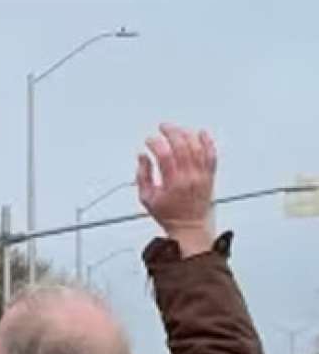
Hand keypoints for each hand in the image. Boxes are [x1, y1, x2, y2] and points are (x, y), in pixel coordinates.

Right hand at [137, 124, 215, 258]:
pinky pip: (211, 154)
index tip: (149, 141)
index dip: (155, 143)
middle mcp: (189, 177)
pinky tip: (201, 133)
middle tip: (163, 127)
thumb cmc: (169, 215)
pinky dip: (208, 141)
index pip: (164, 155)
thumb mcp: (147, 198)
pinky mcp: (209, 175)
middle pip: (182, 146)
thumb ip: (142, 176)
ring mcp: (201, 175)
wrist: (190, 226)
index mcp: (172, 183)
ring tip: (177, 129)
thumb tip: (142, 158)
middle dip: (171, 132)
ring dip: (186, 134)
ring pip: (196, 147)